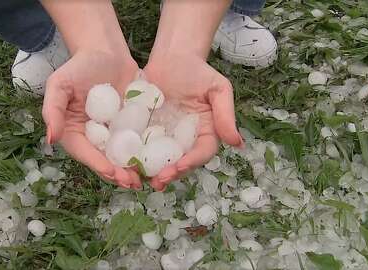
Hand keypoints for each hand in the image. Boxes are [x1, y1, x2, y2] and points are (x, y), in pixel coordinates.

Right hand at [42, 50, 142, 189]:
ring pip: (123, 157)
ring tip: (145, 178)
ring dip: (133, 169)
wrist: (105, 51)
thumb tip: (51, 139)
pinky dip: (147, 153)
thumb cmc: (79, 66)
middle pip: (105, 160)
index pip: (86, 153)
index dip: (98, 165)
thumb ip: (52, 110)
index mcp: (75, 132)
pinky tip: (158, 161)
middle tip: (132, 182)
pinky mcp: (131, 126)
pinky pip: (139, 142)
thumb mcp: (59, 84)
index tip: (112, 173)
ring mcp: (114, 134)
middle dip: (118, 174)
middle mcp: (94, 138)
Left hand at [144, 53, 243, 190]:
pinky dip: (137, 157)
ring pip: (161, 160)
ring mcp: (166, 137)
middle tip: (158, 181)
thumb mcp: (218, 89)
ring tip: (142, 179)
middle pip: (181, 162)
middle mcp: (186, 139)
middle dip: (171, 174)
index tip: (180, 166)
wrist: (172, 57)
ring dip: (153, 172)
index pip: (202, 153)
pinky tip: (128, 163)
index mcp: (206, 132)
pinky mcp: (147, 131)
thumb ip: (226, 115)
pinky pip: (143, 147)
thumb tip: (238, 144)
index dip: (192, 162)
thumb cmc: (198, 71)